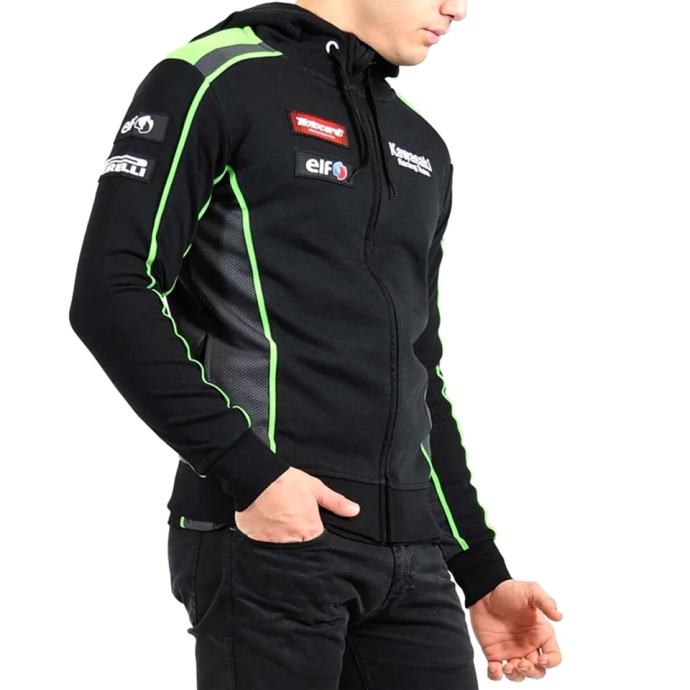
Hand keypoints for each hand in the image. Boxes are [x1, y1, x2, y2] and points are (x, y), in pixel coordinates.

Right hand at [235, 466, 359, 541]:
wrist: (257, 478)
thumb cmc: (287, 483)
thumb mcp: (315, 488)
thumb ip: (335, 502)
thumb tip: (354, 510)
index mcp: (309, 530)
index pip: (318, 544)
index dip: (316, 538)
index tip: (312, 532)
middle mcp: (292, 541)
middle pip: (300, 549)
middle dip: (299, 542)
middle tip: (294, 528)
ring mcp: (273, 543)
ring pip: (282, 550)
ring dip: (283, 542)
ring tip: (280, 529)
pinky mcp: (257, 540)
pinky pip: (264, 547)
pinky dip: (266, 540)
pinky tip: (266, 530)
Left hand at [468, 579, 562, 681]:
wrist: (484, 591)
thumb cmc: (509, 590)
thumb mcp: (530, 590)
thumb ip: (545, 601)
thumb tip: (560, 616)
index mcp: (540, 634)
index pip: (554, 657)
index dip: (551, 662)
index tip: (541, 658)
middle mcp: (528, 646)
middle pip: (538, 671)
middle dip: (532, 672)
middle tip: (522, 663)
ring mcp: (511, 651)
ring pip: (519, 675)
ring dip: (516, 676)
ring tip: (508, 666)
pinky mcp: (494, 653)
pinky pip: (496, 672)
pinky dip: (496, 675)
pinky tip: (495, 668)